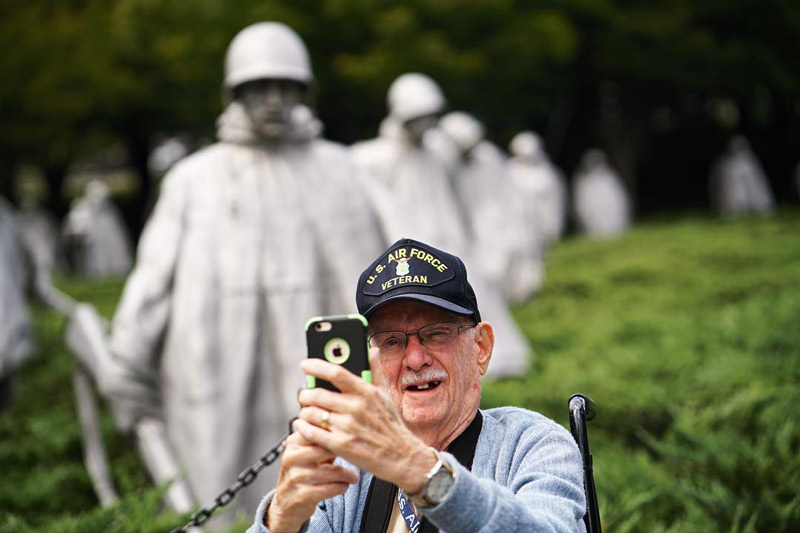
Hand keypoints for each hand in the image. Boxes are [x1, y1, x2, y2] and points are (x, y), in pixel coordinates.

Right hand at [266, 431, 358, 531]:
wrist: (285, 503)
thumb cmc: (302, 472)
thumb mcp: (309, 452)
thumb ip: (323, 438)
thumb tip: (347, 427)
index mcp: (294, 442)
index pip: (319, 430)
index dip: (338, 434)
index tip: (353, 438)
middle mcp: (292, 457)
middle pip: (327, 449)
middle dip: (346, 454)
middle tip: (358, 457)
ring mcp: (296, 476)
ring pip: (332, 472)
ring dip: (347, 475)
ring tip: (353, 476)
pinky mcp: (301, 495)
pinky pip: (330, 489)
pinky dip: (341, 487)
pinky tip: (343, 485)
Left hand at [294, 357, 436, 494]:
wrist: (402, 457)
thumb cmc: (391, 425)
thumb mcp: (385, 395)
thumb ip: (375, 370)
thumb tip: (372, 350)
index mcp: (366, 392)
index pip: (337, 373)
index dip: (317, 366)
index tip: (304, 365)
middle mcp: (356, 408)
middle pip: (317, 394)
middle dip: (305, 394)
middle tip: (305, 396)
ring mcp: (348, 427)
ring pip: (311, 413)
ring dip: (304, 412)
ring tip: (307, 413)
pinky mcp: (341, 445)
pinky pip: (312, 432)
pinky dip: (303, 428)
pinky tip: (303, 426)